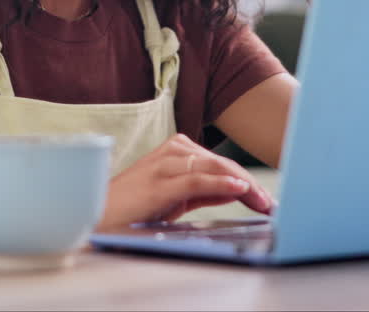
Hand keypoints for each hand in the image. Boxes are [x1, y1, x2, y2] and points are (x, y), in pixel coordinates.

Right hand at [96, 134, 274, 231]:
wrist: (98, 217)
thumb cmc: (134, 208)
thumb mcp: (175, 196)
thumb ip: (203, 190)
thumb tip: (236, 189)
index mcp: (175, 151)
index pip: (219, 162)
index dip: (246, 179)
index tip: (266, 198)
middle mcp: (170, 152)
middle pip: (220, 162)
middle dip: (249, 183)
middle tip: (270, 203)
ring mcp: (163, 165)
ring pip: (212, 167)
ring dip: (242, 184)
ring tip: (262, 200)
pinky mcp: (158, 183)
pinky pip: (196, 179)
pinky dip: (220, 183)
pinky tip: (240, 189)